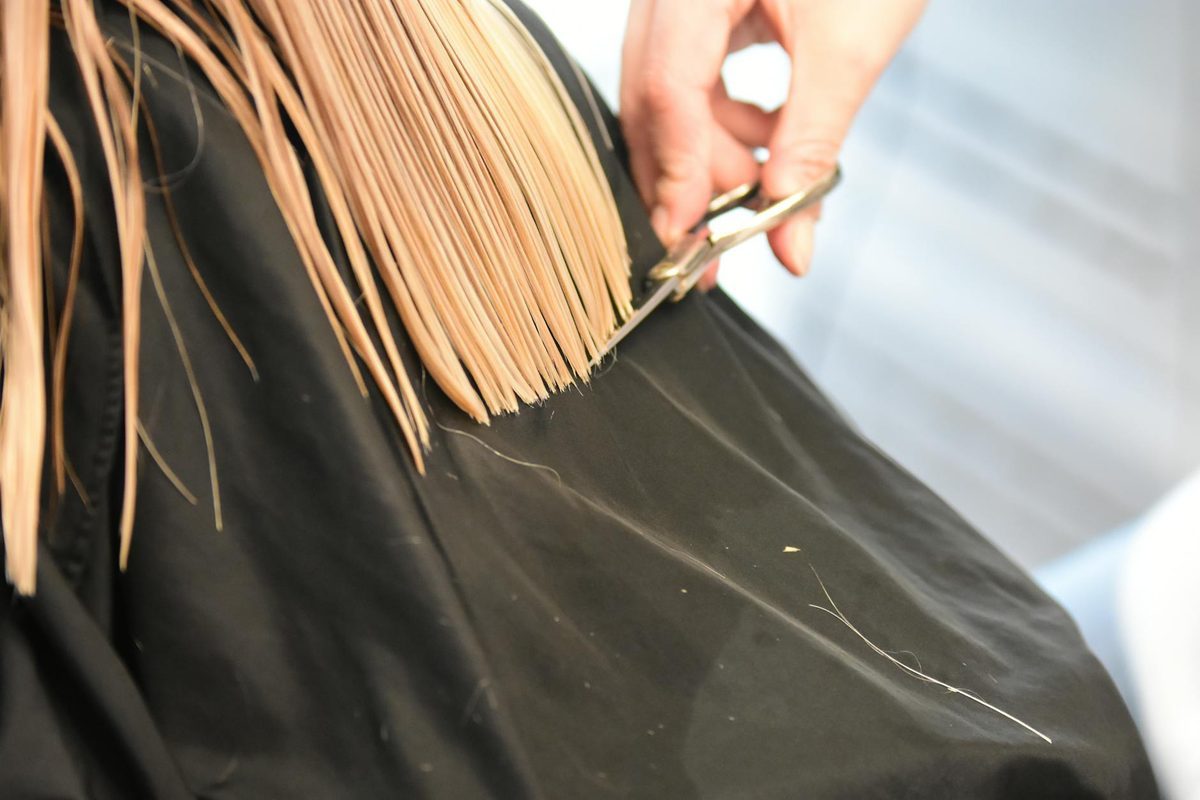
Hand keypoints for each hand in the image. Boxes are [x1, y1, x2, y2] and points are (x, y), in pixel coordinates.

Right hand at [620, 0, 924, 283]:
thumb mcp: (849, 52)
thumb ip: (811, 149)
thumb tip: (788, 246)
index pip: (667, 85)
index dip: (678, 171)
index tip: (689, 240)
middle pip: (652, 99)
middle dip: (689, 178)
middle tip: (717, 246)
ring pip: (667, 100)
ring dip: (712, 156)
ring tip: (770, 181)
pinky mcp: (696, 9)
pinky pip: (690, 82)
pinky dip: (723, 124)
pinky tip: (766, 138)